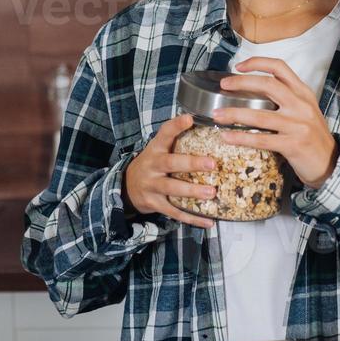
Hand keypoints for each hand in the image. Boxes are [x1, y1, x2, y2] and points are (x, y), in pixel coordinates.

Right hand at [121, 113, 218, 228]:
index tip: (190, 118)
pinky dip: (192, 218)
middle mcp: (153, 166)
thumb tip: (206, 125)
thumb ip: (176, 140)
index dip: (176, 126)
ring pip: (173, 189)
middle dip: (192, 163)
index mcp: (155, 149)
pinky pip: (174, 212)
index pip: (164, 133)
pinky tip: (209, 221)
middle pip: (171, 163)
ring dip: (193, 191)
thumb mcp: (159, 149)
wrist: (127, 187)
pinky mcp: (154, 204)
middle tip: (212, 164)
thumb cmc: (153, 164)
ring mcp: (152, 186)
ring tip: (211, 192)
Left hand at [212, 57, 339, 188]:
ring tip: (217, 115)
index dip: (257, 63)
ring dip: (234, 114)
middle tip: (224, 85)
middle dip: (241, 83)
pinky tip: (227, 137)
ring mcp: (298, 125)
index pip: (280, 68)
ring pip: (259, 115)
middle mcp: (301, 105)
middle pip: (268, 85)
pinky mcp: (293, 145)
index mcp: (303, 93)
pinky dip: (241, 138)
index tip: (238, 66)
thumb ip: (287, 98)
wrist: (331, 162)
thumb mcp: (305, 110)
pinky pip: (261, 139)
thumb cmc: (313, 136)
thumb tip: (254, 91)